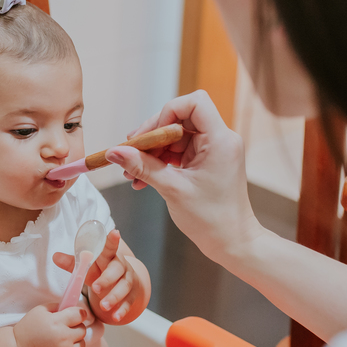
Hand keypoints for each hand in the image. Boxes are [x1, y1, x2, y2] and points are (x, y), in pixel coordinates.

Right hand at [13, 305, 88, 346]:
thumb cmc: (27, 331)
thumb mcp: (38, 311)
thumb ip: (57, 306)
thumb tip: (71, 307)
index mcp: (56, 322)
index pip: (80, 314)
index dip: (79, 314)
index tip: (77, 316)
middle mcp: (63, 337)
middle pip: (82, 329)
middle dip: (75, 328)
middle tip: (64, 330)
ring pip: (82, 344)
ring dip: (75, 342)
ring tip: (61, 342)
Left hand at [53, 231, 149, 323]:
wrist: (124, 283)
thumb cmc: (103, 272)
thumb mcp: (89, 268)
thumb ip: (74, 263)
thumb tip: (55, 256)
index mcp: (109, 257)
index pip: (110, 247)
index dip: (112, 240)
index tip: (114, 232)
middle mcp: (121, 267)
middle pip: (116, 270)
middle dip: (107, 279)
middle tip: (96, 288)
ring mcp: (128, 281)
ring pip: (124, 287)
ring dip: (114, 297)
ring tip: (103, 306)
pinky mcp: (132, 295)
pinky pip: (128, 303)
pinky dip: (122, 310)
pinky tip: (115, 317)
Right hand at [105, 91, 264, 265]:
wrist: (232, 243)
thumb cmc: (212, 219)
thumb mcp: (172, 190)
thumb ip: (142, 167)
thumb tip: (114, 152)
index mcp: (220, 140)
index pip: (194, 103)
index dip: (167, 112)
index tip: (149, 136)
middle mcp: (220, 140)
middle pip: (179, 119)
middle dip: (151, 136)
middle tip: (128, 154)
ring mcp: (213, 150)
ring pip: (174, 137)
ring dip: (151, 152)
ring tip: (130, 173)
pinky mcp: (206, 161)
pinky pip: (178, 152)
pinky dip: (160, 162)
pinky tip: (141, 179)